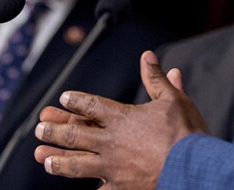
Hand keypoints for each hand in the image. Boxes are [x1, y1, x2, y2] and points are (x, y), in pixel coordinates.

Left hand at [34, 50, 209, 188]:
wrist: (192, 168)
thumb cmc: (185, 134)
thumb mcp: (173, 99)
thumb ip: (156, 78)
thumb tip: (147, 57)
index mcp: (122, 118)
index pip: (91, 105)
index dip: (75, 101)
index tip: (63, 98)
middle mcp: (111, 141)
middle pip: (74, 134)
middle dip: (55, 129)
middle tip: (41, 128)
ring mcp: (112, 166)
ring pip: (75, 163)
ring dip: (57, 159)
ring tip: (43, 157)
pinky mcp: (119, 187)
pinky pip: (96, 189)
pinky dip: (86, 187)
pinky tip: (75, 188)